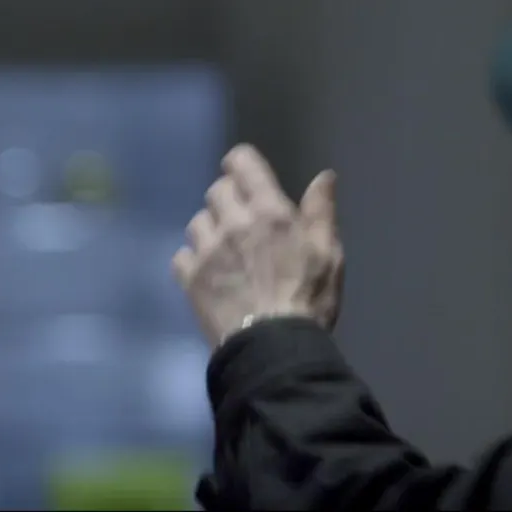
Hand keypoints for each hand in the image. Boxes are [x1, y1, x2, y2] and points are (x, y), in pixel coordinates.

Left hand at [172, 144, 344, 348]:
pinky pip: (182, 255)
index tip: (244, 173)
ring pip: (197, 222)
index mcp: (270, 211)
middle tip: (243, 219)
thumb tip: (324, 176)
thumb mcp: (329, 254)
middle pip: (217, 191)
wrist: (274, 348)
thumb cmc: (309, 300)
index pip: (243, 164)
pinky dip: (193, 259)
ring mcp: (207, 251)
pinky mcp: (189, 279)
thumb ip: (321, 212)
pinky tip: (208, 273)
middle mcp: (233, 222)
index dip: (241, 164)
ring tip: (225, 250)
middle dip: (229, 198)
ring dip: (210, 228)